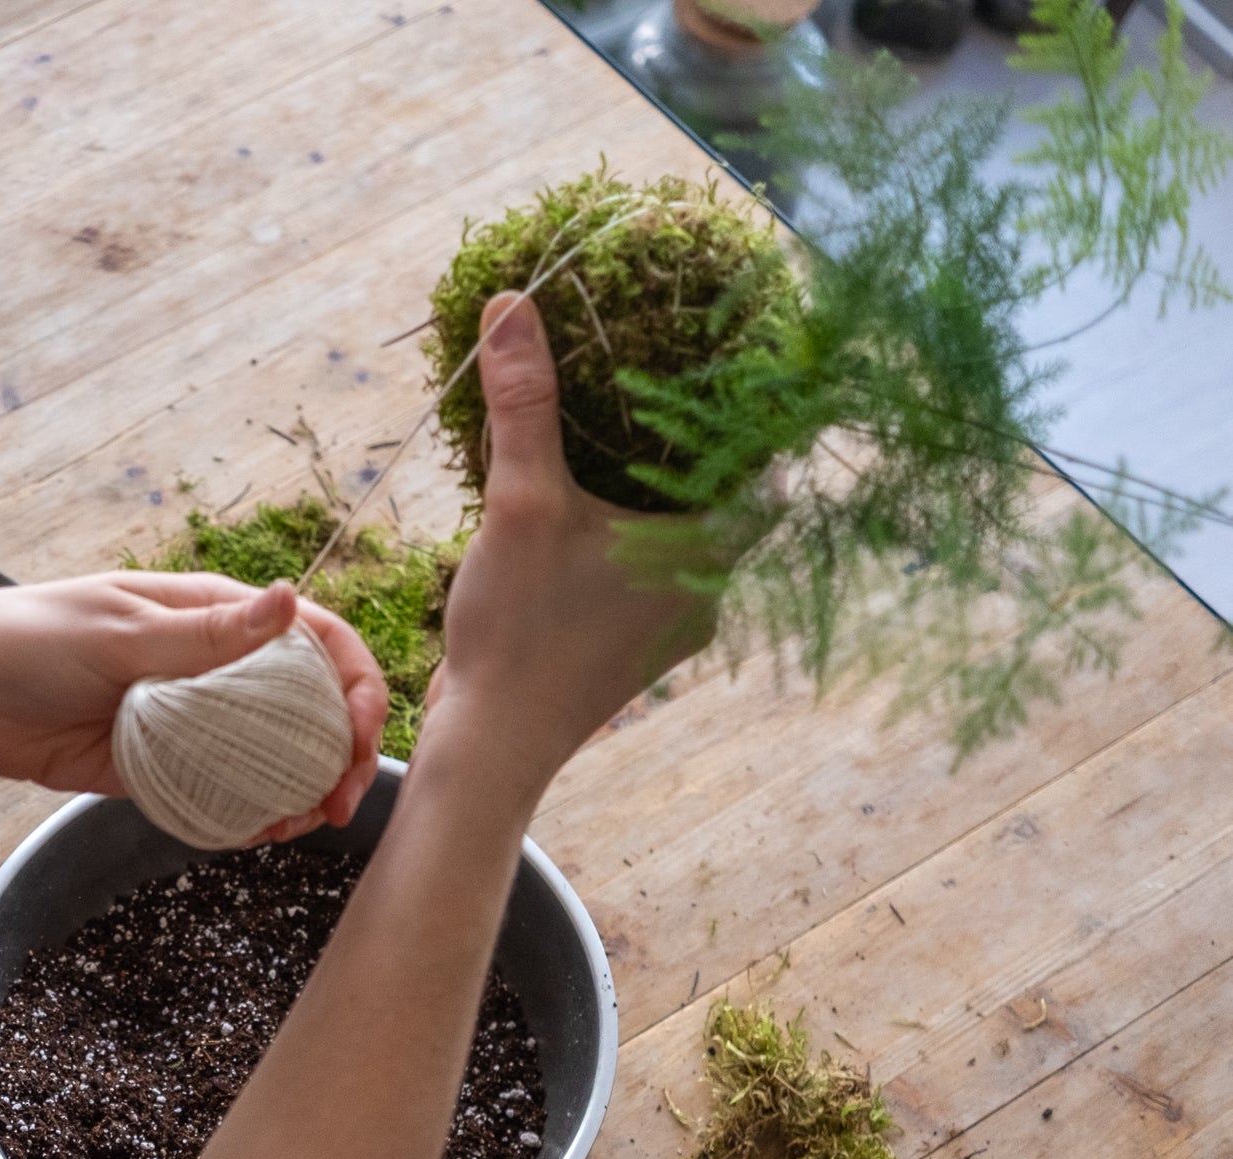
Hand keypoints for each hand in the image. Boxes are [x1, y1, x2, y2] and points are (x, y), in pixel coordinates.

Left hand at [0, 572, 388, 840]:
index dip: (355, 684)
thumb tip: (289, 600)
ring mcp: (193, 721)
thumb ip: (206, 633)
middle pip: (310, 707)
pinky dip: (251, 815)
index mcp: (217, 617)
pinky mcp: (164, 768)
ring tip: (302, 825)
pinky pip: (223, 794)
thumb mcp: (121, 631)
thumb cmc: (34, 637)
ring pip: (273, 757)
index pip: (317, 642)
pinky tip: (263, 834)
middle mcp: (216, 668)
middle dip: (341, 752)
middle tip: (340, 800)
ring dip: (301, 790)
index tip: (363, 732)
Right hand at [423, 290, 719, 786]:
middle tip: (672, 382)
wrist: (490, 746)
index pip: (775, 471)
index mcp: (709, 555)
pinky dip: (626, 526)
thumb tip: (513, 305)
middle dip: (701, 444)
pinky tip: (582, 500)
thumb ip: (525, 404)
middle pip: (728, 499)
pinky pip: (644, 566)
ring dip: (658, 487)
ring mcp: (664, 623)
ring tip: (624, 428)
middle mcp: (704, 592)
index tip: (738, 369)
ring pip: (683, 535)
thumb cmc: (524, 636)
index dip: (765, 418)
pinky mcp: (622, 642)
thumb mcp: (521, 505)